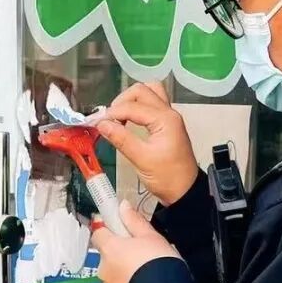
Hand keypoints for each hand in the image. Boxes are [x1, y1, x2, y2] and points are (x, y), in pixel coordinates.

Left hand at [92, 202, 180, 282]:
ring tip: (143, 279)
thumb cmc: (159, 262)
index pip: (98, 234)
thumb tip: (121, 205)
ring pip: (112, 278)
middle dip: (119, 257)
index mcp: (110, 248)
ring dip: (122, 277)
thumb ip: (134, 221)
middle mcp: (103, 268)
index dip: (108, 231)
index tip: (119, 232)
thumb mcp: (152, 237)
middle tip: (140, 259)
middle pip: (107, 257)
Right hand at [97, 82, 198, 205]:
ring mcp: (169, 117)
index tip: (96, 122)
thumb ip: (121, 139)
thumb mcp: (142, 160)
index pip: (133, 106)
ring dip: (131, 100)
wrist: (185, 191)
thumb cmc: (168, 178)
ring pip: (149, 93)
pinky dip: (138, 106)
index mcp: (165, 119)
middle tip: (108, 118)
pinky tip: (127, 120)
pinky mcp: (167, 124)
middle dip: (121, 101)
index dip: (112, 112)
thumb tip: (102, 124)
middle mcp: (169, 113)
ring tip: (118, 117)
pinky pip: (152, 104)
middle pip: (142, 91)